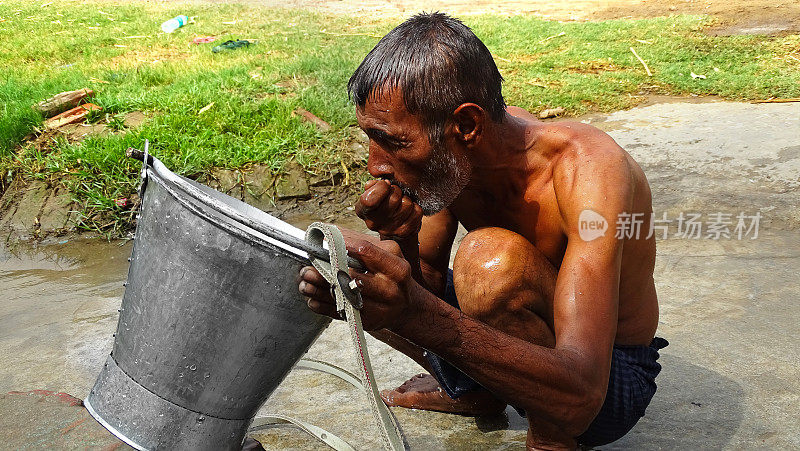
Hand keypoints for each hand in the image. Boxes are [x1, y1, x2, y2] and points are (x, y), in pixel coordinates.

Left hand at [298, 238, 421, 330]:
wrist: (407, 307)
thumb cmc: (393, 275)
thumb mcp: (387, 254)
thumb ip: (360, 241)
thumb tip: (330, 232)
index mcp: (397, 267)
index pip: (365, 251)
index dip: (341, 246)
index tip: (324, 243)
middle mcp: (391, 288)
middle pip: (350, 278)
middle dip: (324, 272)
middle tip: (307, 268)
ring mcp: (380, 308)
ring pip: (343, 297)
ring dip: (319, 290)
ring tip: (305, 283)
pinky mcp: (369, 322)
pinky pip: (341, 313)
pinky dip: (323, 305)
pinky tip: (312, 298)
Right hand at [355, 180, 422, 240]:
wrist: (393, 224)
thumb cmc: (383, 201)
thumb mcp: (374, 191)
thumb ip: (375, 184)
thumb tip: (385, 183)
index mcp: (362, 210)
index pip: (369, 200)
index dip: (381, 187)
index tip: (386, 184)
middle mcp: (373, 223)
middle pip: (393, 198)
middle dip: (397, 191)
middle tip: (395, 195)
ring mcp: (389, 230)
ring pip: (407, 204)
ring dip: (407, 200)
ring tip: (401, 204)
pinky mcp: (404, 233)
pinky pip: (417, 212)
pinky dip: (416, 208)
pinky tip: (409, 212)